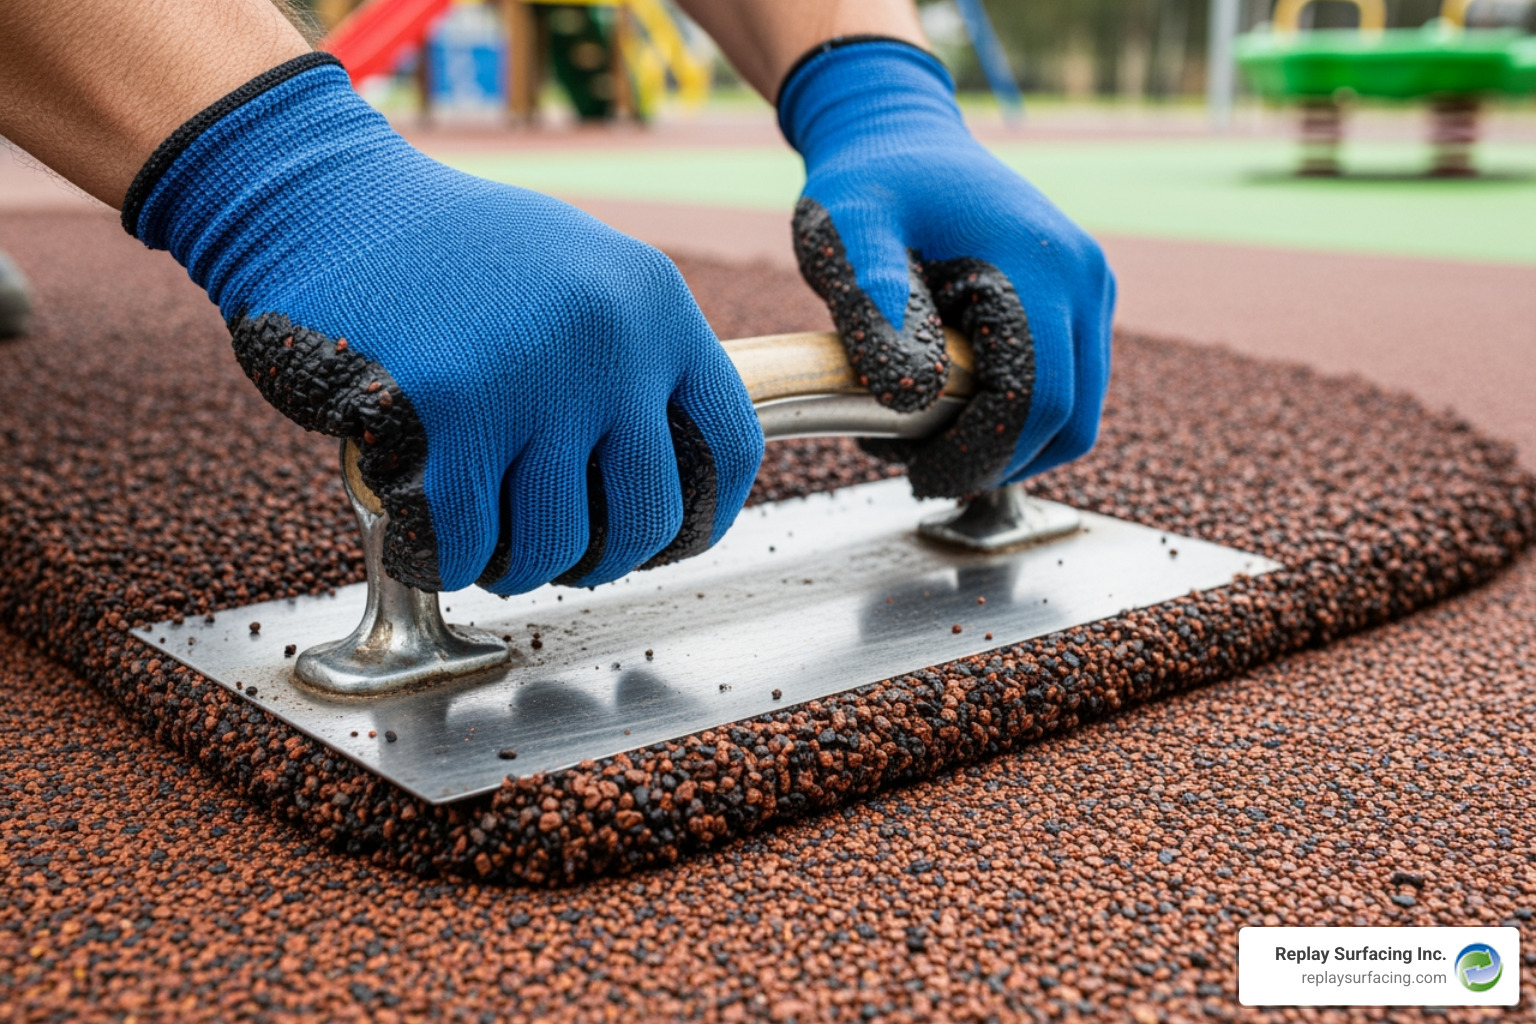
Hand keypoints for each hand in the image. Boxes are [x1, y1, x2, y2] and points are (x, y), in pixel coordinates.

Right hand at [126, 55, 762, 592]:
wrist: (323, 198)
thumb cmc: (444, 249)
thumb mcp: (576, 271)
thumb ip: (628, 356)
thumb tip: (665, 462)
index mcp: (655, 303)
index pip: (730, 447)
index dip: (702, 519)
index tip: (662, 543)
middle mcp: (613, 337)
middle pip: (647, 515)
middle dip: (599, 560)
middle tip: (554, 556)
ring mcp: (537, 372)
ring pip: (556, 542)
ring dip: (517, 567)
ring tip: (485, 548)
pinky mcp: (453, 404)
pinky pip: (468, 539)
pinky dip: (444, 561)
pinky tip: (425, 544)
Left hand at [779, 39, 1114, 496]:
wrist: (899, 133)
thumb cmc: (868, 182)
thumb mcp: (847, 232)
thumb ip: (871, 303)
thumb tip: (908, 394)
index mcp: (1039, 267)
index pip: (1036, 402)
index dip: (980, 457)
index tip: (915, 475)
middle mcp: (1084, 280)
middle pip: (1069, 423)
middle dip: (994, 463)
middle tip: (915, 467)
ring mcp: (1092, 290)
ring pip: (1075, 416)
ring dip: (1006, 447)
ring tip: (922, 436)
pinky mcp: (1081, 302)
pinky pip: (1067, 389)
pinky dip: (1016, 420)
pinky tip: (947, 409)